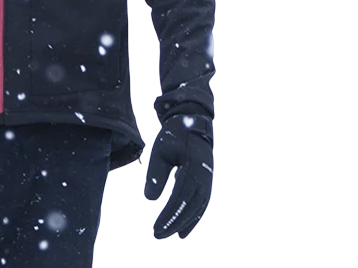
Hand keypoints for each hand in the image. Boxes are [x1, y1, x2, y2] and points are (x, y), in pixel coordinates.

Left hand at [144, 113, 212, 238]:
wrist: (193, 123)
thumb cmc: (174, 136)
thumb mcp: (160, 150)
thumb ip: (155, 175)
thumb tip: (149, 200)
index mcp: (193, 168)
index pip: (180, 197)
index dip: (169, 214)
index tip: (156, 227)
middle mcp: (205, 178)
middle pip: (190, 207)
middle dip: (173, 223)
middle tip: (157, 235)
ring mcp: (208, 181)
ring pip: (197, 209)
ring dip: (183, 223)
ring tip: (168, 235)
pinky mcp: (206, 183)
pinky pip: (200, 205)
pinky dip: (192, 218)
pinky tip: (182, 229)